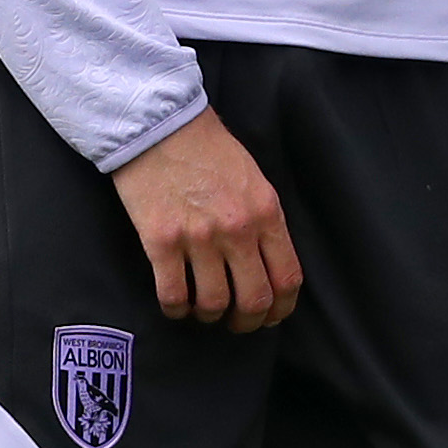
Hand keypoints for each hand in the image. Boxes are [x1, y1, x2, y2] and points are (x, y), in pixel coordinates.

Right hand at [110, 109, 300, 330]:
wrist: (160, 125)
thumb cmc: (208, 150)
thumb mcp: (254, 180)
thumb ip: (264, 221)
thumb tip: (267, 265)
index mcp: (266, 212)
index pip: (287, 278)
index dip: (281, 308)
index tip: (271, 316)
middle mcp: (237, 229)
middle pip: (253, 300)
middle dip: (247, 322)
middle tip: (236, 322)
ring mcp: (198, 238)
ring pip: (212, 303)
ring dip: (209, 314)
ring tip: (203, 308)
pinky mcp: (161, 242)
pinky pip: (172, 295)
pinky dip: (176, 308)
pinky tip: (176, 303)